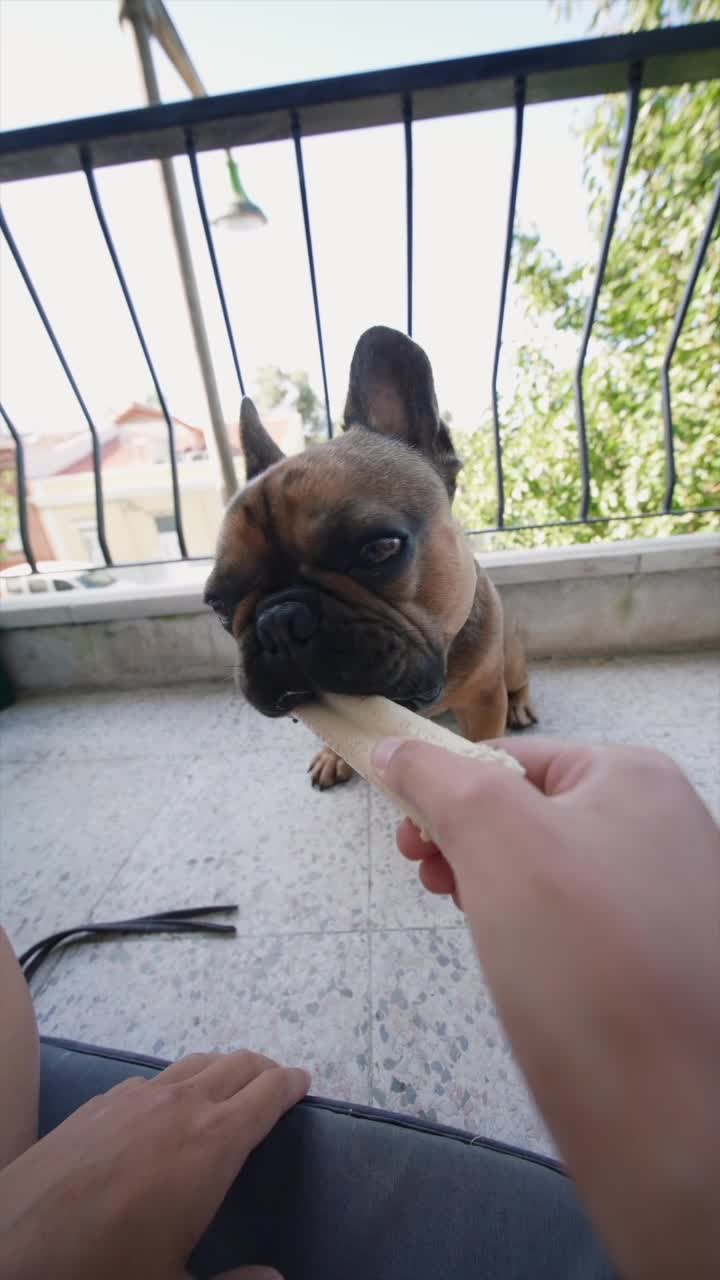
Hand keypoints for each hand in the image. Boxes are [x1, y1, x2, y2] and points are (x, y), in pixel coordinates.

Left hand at [0, 1049, 308, 1279]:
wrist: (11, 1247)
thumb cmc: (104, 1270)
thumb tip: (275, 1277)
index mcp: (214, 1144)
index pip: (268, 1093)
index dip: (291, 1084)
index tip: (304, 1084)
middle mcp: (181, 1105)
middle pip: (237, 1064)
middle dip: (263, 1070)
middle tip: (277, 1084)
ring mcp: (137, 1095)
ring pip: (196, 1062)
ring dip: (223, 1069)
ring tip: (230, 1088)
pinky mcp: (101, 1100)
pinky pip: (156, 1078)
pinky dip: (180, 1082)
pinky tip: (169, 1110)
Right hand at [373, 735, 719, 1279]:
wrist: (670, 1116)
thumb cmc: (587, 962)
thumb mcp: (496, 840)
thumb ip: (439, 781)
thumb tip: (394, 747)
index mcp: (634, 780)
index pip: (513, 758)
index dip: (446, 788)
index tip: (405, 835)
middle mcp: (660, 827)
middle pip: (531, 810)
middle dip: (466, 839)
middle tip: (429, 877)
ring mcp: (663, 895)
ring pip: (550, 867)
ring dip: (492, 882)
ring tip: (469, 918)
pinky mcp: (655, 958)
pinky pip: (577, 920)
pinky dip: (532, 927)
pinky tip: (513, 958)